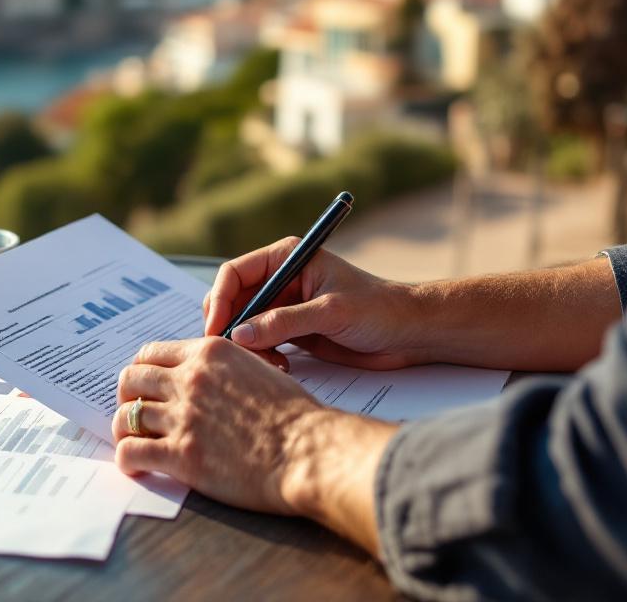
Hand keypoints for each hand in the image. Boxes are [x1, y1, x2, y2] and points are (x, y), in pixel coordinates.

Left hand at [113, 337, 395, 552]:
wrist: (310, 450)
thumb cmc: (296, 416)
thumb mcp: (259, 370)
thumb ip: (226, 368)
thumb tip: (208, 377)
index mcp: (209, 353)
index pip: (151, 352)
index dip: (143, 371)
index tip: (145, 387)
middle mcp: (190, 379)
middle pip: (131, 379)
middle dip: (128, 397)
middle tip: (135, 413)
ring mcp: (183, 416)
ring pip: (125, 415)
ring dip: (125, 430)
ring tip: (133, 442)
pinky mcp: (182, 454)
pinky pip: (131, 452)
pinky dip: (127, 460)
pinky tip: (137, 467)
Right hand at [203, 237, 425, 369]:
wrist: (409, 334)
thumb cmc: (380, 309)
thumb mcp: (331, 311)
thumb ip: (284, 322)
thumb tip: (240, 335)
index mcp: (287, 258)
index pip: (235, 273)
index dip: (220, 300)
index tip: (218, 329)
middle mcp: (281, 280)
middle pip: (233, 301)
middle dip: (230, 327)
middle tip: (232, 353)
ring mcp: (284, 307)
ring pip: (244, 326)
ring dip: (247, 346)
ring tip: (268, 363)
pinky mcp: (291, 332)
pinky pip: (260, 344)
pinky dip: (261, 357)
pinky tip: (280, 367)